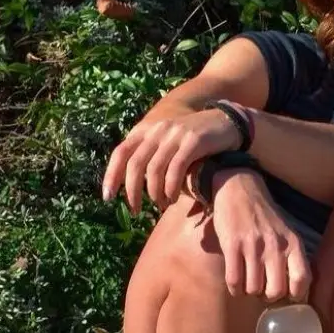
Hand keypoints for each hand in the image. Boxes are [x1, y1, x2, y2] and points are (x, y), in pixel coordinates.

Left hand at [101, 109, 241, 212]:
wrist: (224, 122)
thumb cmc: (192, 141)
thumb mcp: (166, 142)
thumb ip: (150, 156)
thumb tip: (131, 185)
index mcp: (146, 130)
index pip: (121, 153)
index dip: (111, 176)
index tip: (108, 198)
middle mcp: (158, 129)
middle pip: (135, 164)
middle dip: (132, 191)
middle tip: (135, 210)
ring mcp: (175, 134)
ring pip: (155, 169)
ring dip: (154, 193)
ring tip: (159, 205)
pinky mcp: (193, 141)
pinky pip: (176, 169)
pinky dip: (171, 188)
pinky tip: (172, 198)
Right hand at [212, 169, 311, 302]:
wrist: (240, 188)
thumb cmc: (265, 215)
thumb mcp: (288, 231)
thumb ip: (293, 256)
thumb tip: (297, 289)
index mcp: (293, 242)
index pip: (303, 279)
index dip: (296, 294)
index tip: (288, 294)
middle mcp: (275, 245)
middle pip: (276, 291)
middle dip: (268, 296)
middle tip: (264, 289)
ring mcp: (253, 246)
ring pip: (253, 289)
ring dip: (249, 291)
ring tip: (248, 282)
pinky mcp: (232, 245)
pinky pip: (234, 281)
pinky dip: (235, 288)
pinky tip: (236, 282)